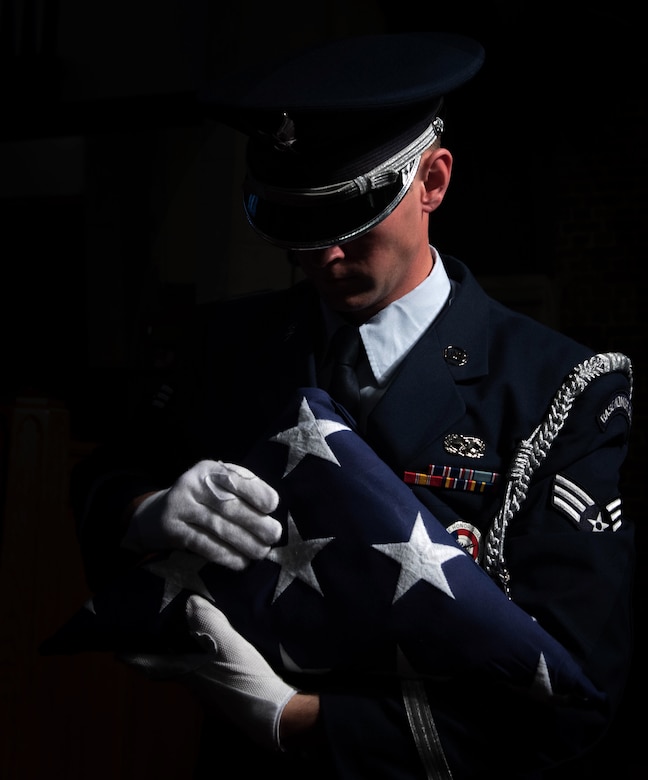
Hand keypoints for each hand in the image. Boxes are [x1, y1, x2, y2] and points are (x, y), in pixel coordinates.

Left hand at [121, 595, 296, 750]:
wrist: (272, 713)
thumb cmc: (243, 678)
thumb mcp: (223, 642)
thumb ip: (205, 620)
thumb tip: (189, 601)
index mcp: (185, 672)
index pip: (149, 664)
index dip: (133, 656)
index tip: (118, 649)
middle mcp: (194, 684)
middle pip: (169, 666)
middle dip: (163, 649)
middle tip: (162, 629)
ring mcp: (211, 693)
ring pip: (191, 669)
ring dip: (188, 653)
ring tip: (195, 631)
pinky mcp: (229, 695)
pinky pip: (211, 672)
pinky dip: (209, 659)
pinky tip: (222, 649)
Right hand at [122, 460, 281, 568]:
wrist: (156, 514)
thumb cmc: (201, 500)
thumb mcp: (216, 485)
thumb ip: (240, 490)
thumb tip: (270, 510)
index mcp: (209, 469)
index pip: (235, 478)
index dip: (256, 491)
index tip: (273, 506)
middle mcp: (192, 484)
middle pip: (228, 505)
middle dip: (255, 522)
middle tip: (274, 535)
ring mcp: (180, 506)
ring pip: (217, 527)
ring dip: (244, 542)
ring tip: (261, 552)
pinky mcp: (172, 530)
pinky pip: (203, 544)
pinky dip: (225, 555)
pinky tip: (240, 562)